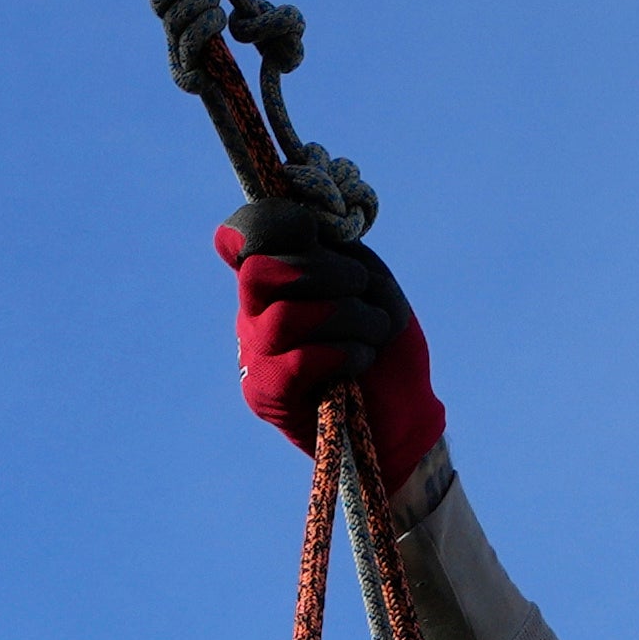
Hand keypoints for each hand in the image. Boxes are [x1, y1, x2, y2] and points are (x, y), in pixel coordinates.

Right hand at [218, 216, 444, 485]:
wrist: (400, 416)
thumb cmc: (382, 343)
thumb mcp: (369, 283)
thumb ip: (338, 252)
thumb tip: (315, 233)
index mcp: (274, 277)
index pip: (238, 238)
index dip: (267, 223)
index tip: (311, 230)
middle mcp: (253, 312)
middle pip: (259, 271)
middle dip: (320, 270)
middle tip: (361, 285)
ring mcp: (254, 354)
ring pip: (285, 318)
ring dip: (345, 315)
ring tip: (376, 328)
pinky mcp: (266, 395)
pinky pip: (297, 361)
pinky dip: (342, 352)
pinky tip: (363, 358)